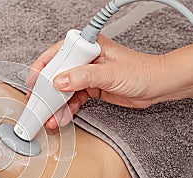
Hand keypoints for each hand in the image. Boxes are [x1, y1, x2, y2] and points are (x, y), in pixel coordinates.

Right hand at [25, 35, 166, 128]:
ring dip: (56, 104)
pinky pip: (73, 99)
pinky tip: (62, 117)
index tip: (34, 83)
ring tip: (50, 117)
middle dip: (47, 91)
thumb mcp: (110, 73)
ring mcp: (87, 74)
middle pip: (57, 74)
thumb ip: (83, 77)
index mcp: (88, 46)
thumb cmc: (142, 72)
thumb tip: (59, 82)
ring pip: (64, 89)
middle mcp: (85, 59)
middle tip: (38, 105)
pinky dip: (67, 108)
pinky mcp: (91, 88)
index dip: (43, 68)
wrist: (158, 87)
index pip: (57, 54)